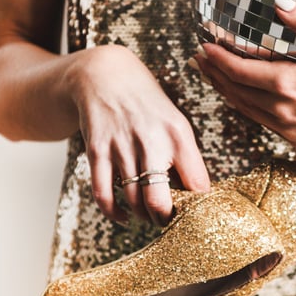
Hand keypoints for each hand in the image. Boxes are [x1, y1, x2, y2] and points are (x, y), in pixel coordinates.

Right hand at [67, 45, 209, 224]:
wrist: (106, 75)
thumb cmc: (147, 105)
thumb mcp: (176, 123)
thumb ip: (186, 158)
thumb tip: (196, 196)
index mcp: (179, 135)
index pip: (197, 185)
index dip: (197, 207)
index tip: (195, 213)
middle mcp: (152, 141)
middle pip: (160, 202)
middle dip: (164, 219)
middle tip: (166, 218)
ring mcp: (122, 146)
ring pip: (133, 201)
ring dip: (141, 214)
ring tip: (147, 213)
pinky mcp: (97, 150)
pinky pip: (103, 193)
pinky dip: (113, 212)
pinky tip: (123, 215)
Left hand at [192, 0, 295, 155]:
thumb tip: (279, 3)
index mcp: (288, 85)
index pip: (238, 70)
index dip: (217, 57)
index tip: (204, 44)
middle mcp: (281, 111)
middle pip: (234, 91)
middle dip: (213, 73)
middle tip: (198, 59)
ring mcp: (287, 129)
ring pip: (243, 109)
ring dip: (223, 90)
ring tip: (210, 75)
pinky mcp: (295, 141)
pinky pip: (259, 121)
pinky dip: (242, 106)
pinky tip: (240, 96)